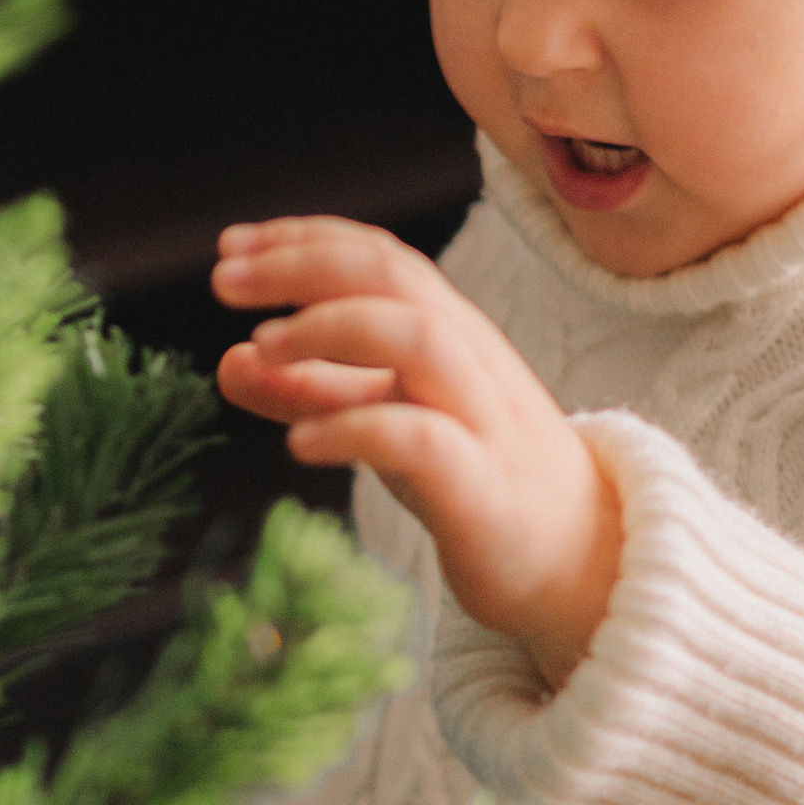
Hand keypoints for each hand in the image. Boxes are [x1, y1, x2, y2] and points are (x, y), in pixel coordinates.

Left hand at [211, 215, 622, 690]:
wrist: (580, 564)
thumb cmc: (473, 478)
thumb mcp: (381, 422)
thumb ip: (309, 392)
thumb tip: (229, 361)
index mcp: (447, 332)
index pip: (377, 256)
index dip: (303, 240)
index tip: (228, 249)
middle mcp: (469, 359)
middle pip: (394, 277)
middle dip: (304, 265)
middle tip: (223, 281)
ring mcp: (481, 419)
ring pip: (418, 338)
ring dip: (331, 329)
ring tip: (260, 346)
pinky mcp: (484, 489)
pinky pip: (422, 440)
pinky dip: (355, 429)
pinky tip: (299, 443)